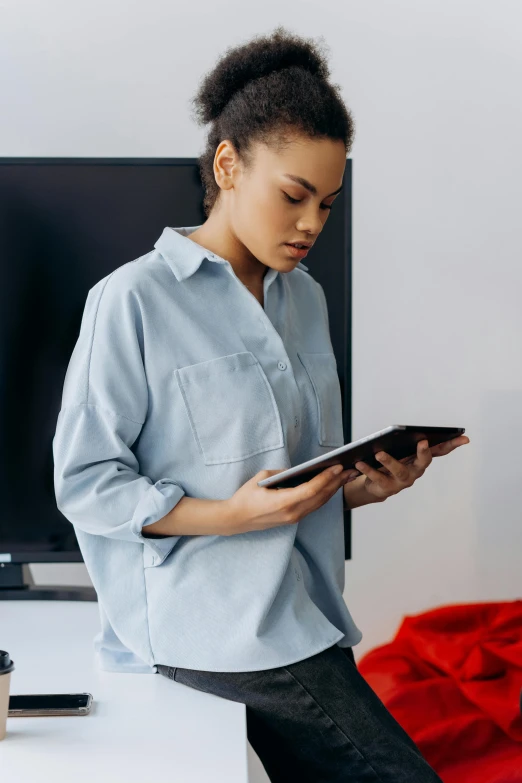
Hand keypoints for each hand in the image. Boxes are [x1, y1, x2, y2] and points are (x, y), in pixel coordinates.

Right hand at [225, 463, 359, 534]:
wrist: (236, 518)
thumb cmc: (246, 496)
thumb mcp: (262, 478)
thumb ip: (282, 473)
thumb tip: (299, 470)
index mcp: (284, 502)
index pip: (312, 489)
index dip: (327, 478)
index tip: (338, 467)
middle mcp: (292, 512)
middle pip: (320, 497)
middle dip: (336, 483)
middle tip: (349, 470)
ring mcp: (294, 518)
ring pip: (319, 503)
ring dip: (333, 490)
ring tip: (345, 477)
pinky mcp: (293, 519)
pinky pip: (313, 507)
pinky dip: (324, 496)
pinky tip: (331, 487)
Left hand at [344, 435, 469, 505]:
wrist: (375, 487)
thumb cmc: (389, 464)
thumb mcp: (400, 451)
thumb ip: (406, 441)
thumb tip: (404, 429)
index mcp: (420, 459)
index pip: (441, 450)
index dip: (453, 444)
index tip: (464, 438)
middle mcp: (415, 470)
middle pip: (424, 462)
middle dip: (424, 452)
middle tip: (423, 442)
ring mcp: (402, 481)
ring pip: (399, 470)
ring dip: (389, 461)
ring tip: (379, 453)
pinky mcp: (387, 488)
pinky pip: (378, 478)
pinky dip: (368, 470)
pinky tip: (359, 462)